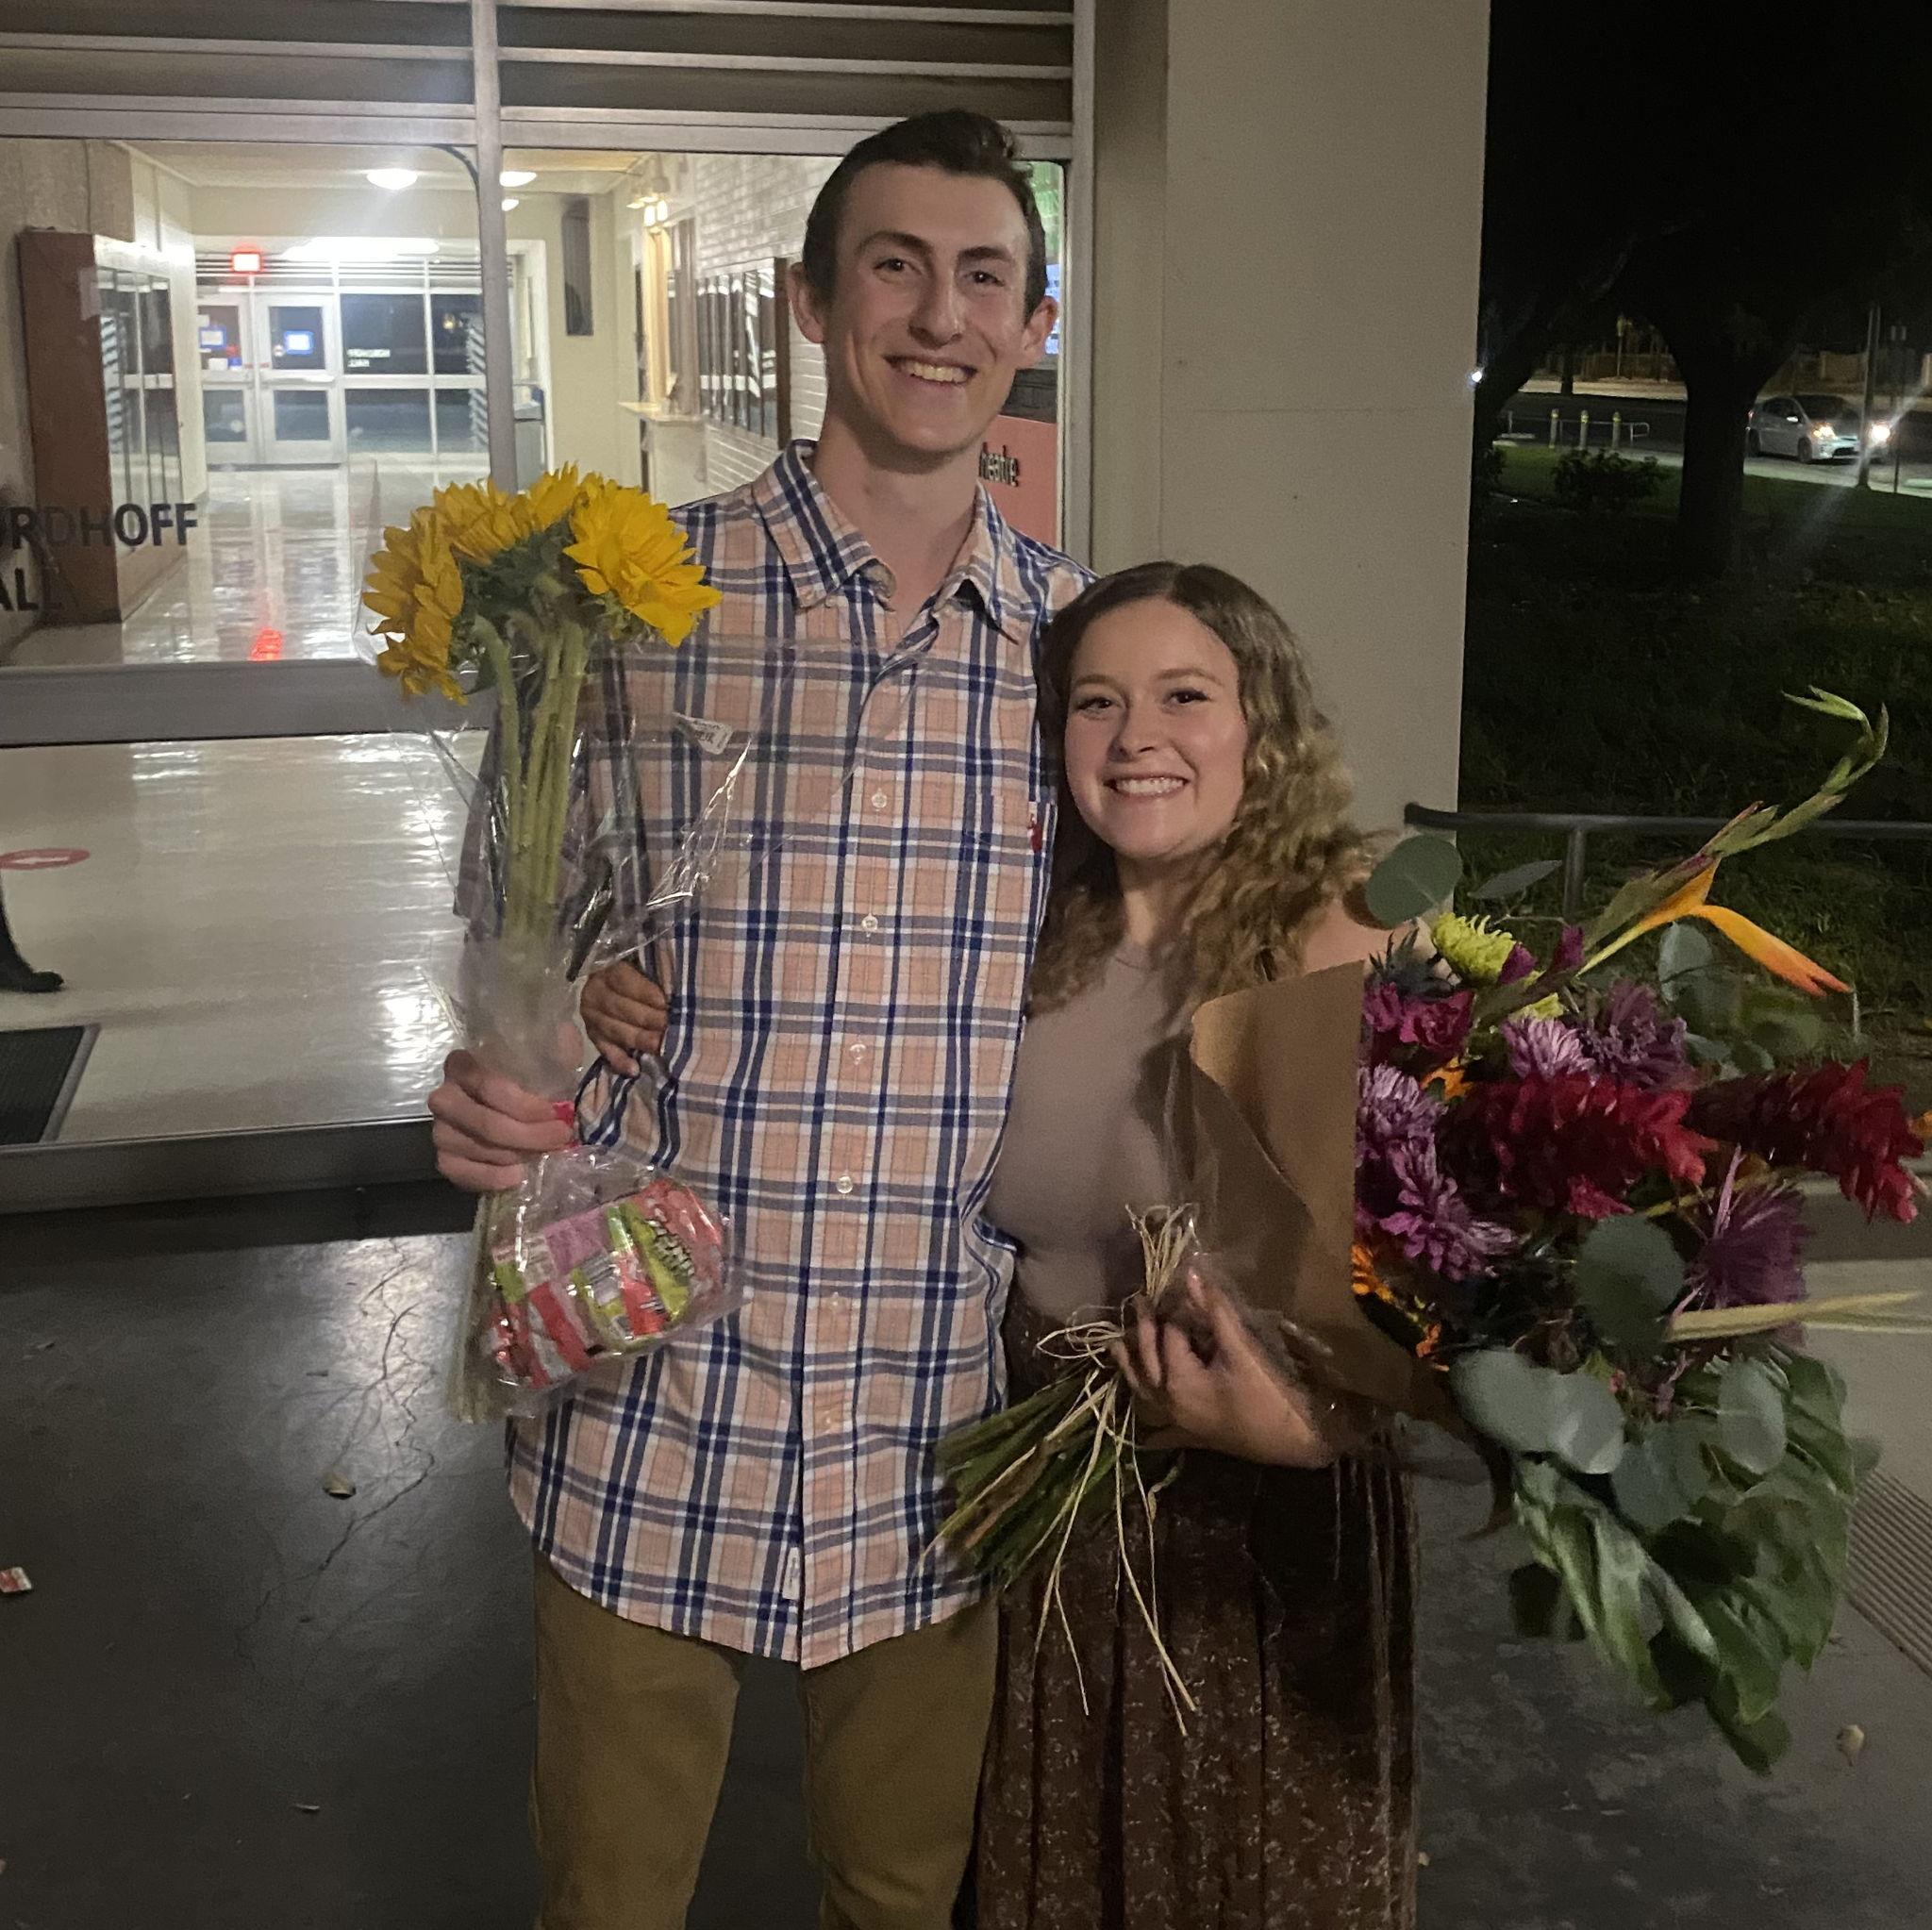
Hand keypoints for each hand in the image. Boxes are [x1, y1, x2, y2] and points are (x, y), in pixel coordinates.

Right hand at [428, 1048, 574, 1193]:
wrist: (519, 1105)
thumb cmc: (532, 1075)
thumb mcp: (546, 1052)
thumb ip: (554, 1043)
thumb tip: (566, 1037)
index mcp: (463, 1064)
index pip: (489, 1086)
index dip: (525, 1105)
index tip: (557, 1113)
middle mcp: (444, 1096)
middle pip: (484, 1123)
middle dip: (529, 1135)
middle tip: (561, 1137)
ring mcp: (440, 1129)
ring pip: (476, 1149)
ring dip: (518, 1155)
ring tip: (546, 1152)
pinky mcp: (444, 1158)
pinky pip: (461, 1174)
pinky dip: (491, 1178)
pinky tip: (518, 1174)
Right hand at [580, 959, 669, 1075]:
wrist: (613, 979)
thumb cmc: (640, 968)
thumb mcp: (644, 961)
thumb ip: (656, 967)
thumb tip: (677, 980)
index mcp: (606, 968)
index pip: (624, 980)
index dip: (645, 993)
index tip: (666, 1004)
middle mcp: (594, 992)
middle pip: (620, 1007)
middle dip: (646, 1019)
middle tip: (668, 1027)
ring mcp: (591, 1016)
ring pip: (614, 1030)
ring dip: (637, 1039)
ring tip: (658, 1047)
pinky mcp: (593, 1034)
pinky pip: (605, 1050)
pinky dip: (619, 1061)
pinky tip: (634, 1070)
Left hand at [1110, 1275, 1343, 1468]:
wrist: (1296, 1442)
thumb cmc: (1269, 1396)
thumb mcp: (1243, 1350)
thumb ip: (1214, 1312)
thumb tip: (1190, 1275)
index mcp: (1179, 1381)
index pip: (1170, 1335)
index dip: (1176, 1309)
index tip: (1180, 1287)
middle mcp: (1170, 1403)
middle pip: (1148, 1361)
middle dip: (1143, 1330)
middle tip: (1139, 1302)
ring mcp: (1178, 1423)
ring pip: (1144, 1392)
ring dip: (1131, 1368)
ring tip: (1116, 1346)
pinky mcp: (1192, 1437)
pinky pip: (1159, 1428)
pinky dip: (1147, 1418)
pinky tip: (1141, 1420)